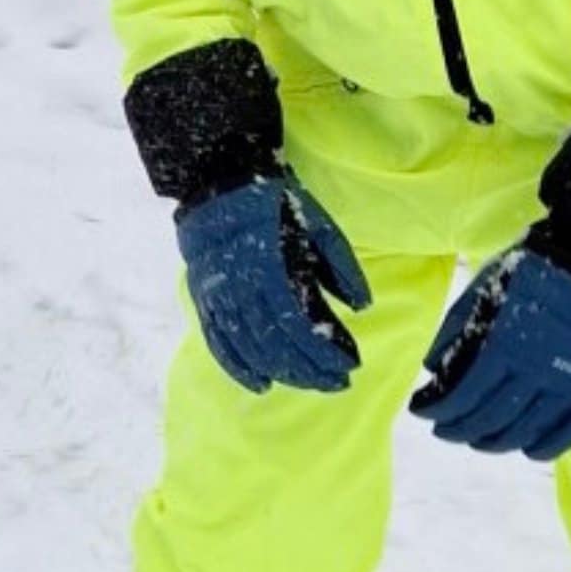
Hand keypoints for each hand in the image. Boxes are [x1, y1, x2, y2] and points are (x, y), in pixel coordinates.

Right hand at [176, 172, 371, 394]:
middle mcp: (245, 289)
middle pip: (279, 345)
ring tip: (310, 384)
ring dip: (283, 373)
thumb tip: (364, 308)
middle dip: (311, 369)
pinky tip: (262, 385)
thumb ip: (342, 269)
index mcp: (276, 269)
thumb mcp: (320, 227)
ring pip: (252, 349)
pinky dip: (240, 368)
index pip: (303, 326)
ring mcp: (221, 298)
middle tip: (337, 383)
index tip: (352, 366)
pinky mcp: (206, 302)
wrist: (221, 186)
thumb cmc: (278, 206)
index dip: (327, 351)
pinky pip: (221, 344)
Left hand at [409, 241, 570, 459]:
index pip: (463, 395)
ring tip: (479, 441)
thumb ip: (457, 329)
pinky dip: (550, 446)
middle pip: (490, 418)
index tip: (422, 412)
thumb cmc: (534, 270)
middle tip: (445, 430)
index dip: (438, 410)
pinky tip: (531, 451)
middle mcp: (535, 371)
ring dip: (497, 442)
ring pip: (527, 429)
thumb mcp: (486, 288)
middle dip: (460, 429)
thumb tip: (432, 368)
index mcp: (503, 345)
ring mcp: (570, 382)